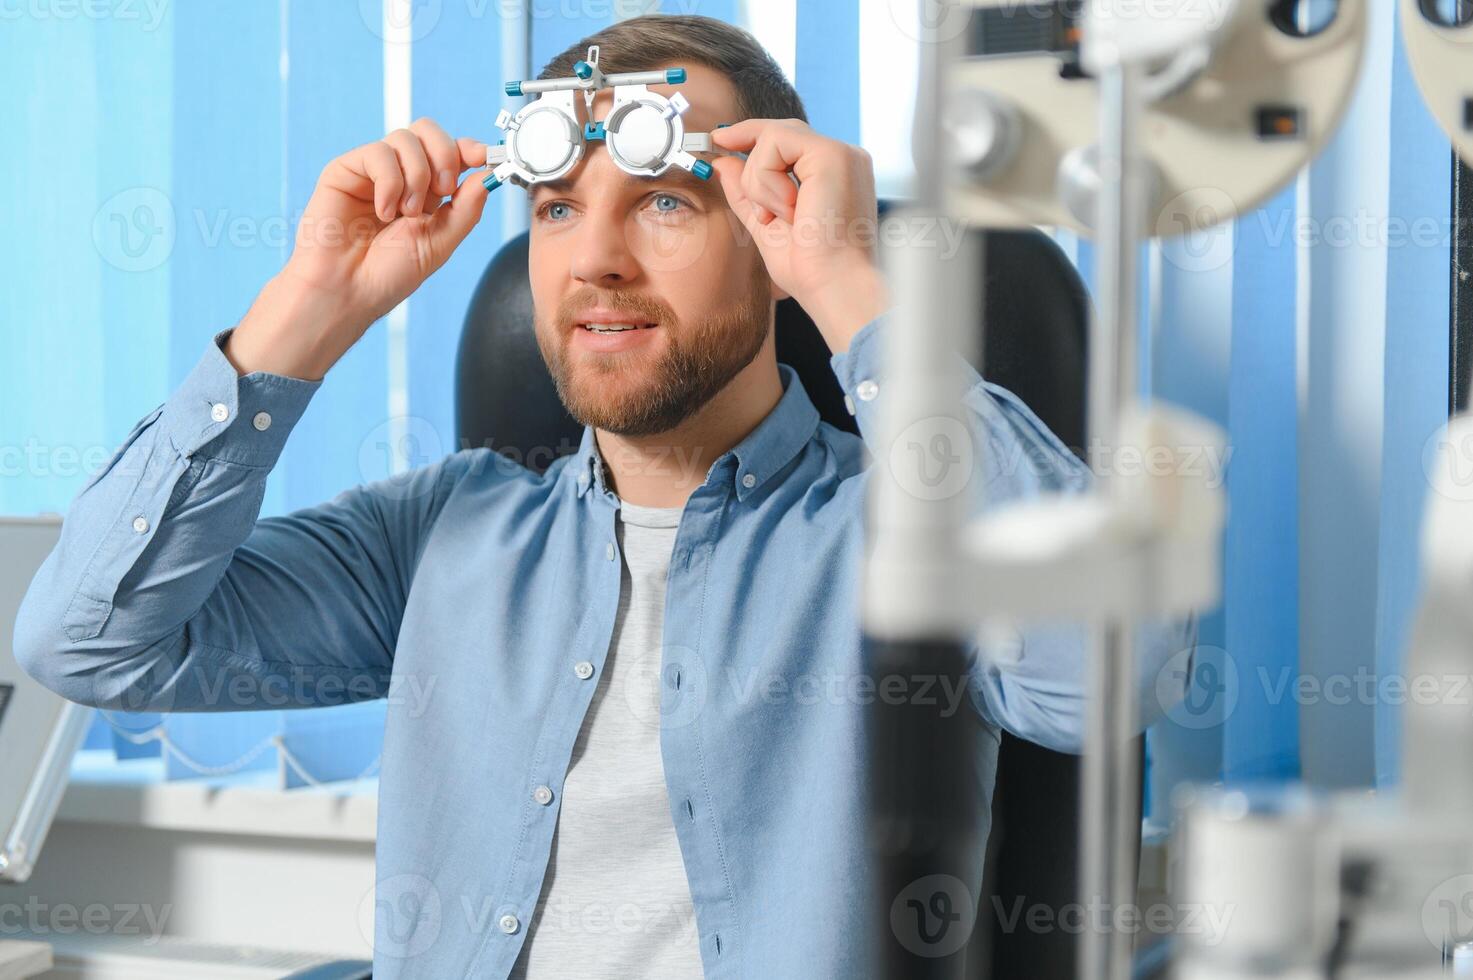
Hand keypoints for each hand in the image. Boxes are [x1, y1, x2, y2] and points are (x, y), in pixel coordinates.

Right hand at [227, 118, 489, 378]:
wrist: (348, 291)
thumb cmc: (388, 274)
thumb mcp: (440, 242)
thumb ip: (467, 208)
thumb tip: (487, 174)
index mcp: (428, 193)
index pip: (452, 152)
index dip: (469, 148)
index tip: (483, 157)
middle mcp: (401, 177)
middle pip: (428, 131)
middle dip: (444, 154)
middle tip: (443, 189)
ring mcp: (374, 172)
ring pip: (405, 138)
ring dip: (416, 175)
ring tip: (406, 213)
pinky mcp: (346, 170)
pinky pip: (378, 153)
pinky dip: (389, 182)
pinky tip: (383, 212)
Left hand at [710, 118, 888, 350]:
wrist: (834, 286)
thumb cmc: (811, 269)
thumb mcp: (766, 225)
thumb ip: (746, 192)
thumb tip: (722, 161)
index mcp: (833, 174)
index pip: (788, 140)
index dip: (751, 135)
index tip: (719, 141)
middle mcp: (842, 158)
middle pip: (779, 131)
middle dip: (750, 162)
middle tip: (750, 199)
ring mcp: (840, 153)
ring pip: (772, 137)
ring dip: (759, 183)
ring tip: (780, 218)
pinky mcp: (832, 154)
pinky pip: (775, 142)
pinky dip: (766, 179)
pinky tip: (788, 210)